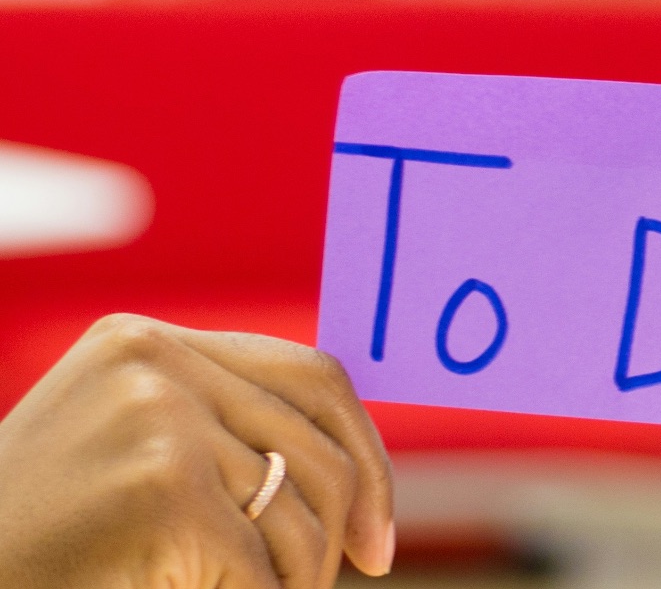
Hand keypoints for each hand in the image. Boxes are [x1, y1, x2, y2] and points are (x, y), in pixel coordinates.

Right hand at [0, 314, 394, 588]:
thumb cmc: (41, 548)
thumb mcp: (128, 458)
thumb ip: (219, 434)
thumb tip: (351, 469)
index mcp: (142, 341)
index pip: (311, 376)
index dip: (364, 453)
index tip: (374, 535)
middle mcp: (153, 362)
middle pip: (317, 446)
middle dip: (341, 530)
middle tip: (336, 583)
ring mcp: (157, 418)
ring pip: (300, 515)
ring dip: (296, 580)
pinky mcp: (161, 487)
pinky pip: (262, 569)